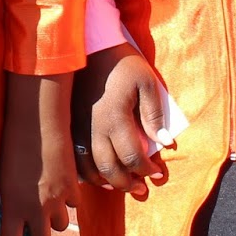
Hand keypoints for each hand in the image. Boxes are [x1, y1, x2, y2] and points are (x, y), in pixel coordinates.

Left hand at [0, 73, 79, 235]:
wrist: (36, 121)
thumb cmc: (9, 144)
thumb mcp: (1, 177)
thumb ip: (5, 200)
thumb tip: (5, 216)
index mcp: (13, 207)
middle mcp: (36, 209)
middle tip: (31, 224)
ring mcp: (57, 200)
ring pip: (60, 225)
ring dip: (53, 218)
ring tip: (45, 200)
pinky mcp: (72, 187)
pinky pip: (73, 206)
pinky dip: (67, 200)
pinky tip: (59, 185)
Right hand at [73, 44, 169, 199]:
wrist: (90, 46)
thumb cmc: (122, 63)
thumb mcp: (146, 82)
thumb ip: (154, 114)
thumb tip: (164, 143)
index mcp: (115, 117)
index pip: (131, 156)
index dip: (146, 170)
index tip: (158, 173)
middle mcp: (94, 127)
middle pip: (109, 168)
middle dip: (127, 183)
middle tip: (142, 188)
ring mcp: (78, 127)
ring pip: (89, 167)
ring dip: (106, 181)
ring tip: (121, 185)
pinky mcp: (70, 124)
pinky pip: (75, 157)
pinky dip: (87, 171)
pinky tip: (98, 173)